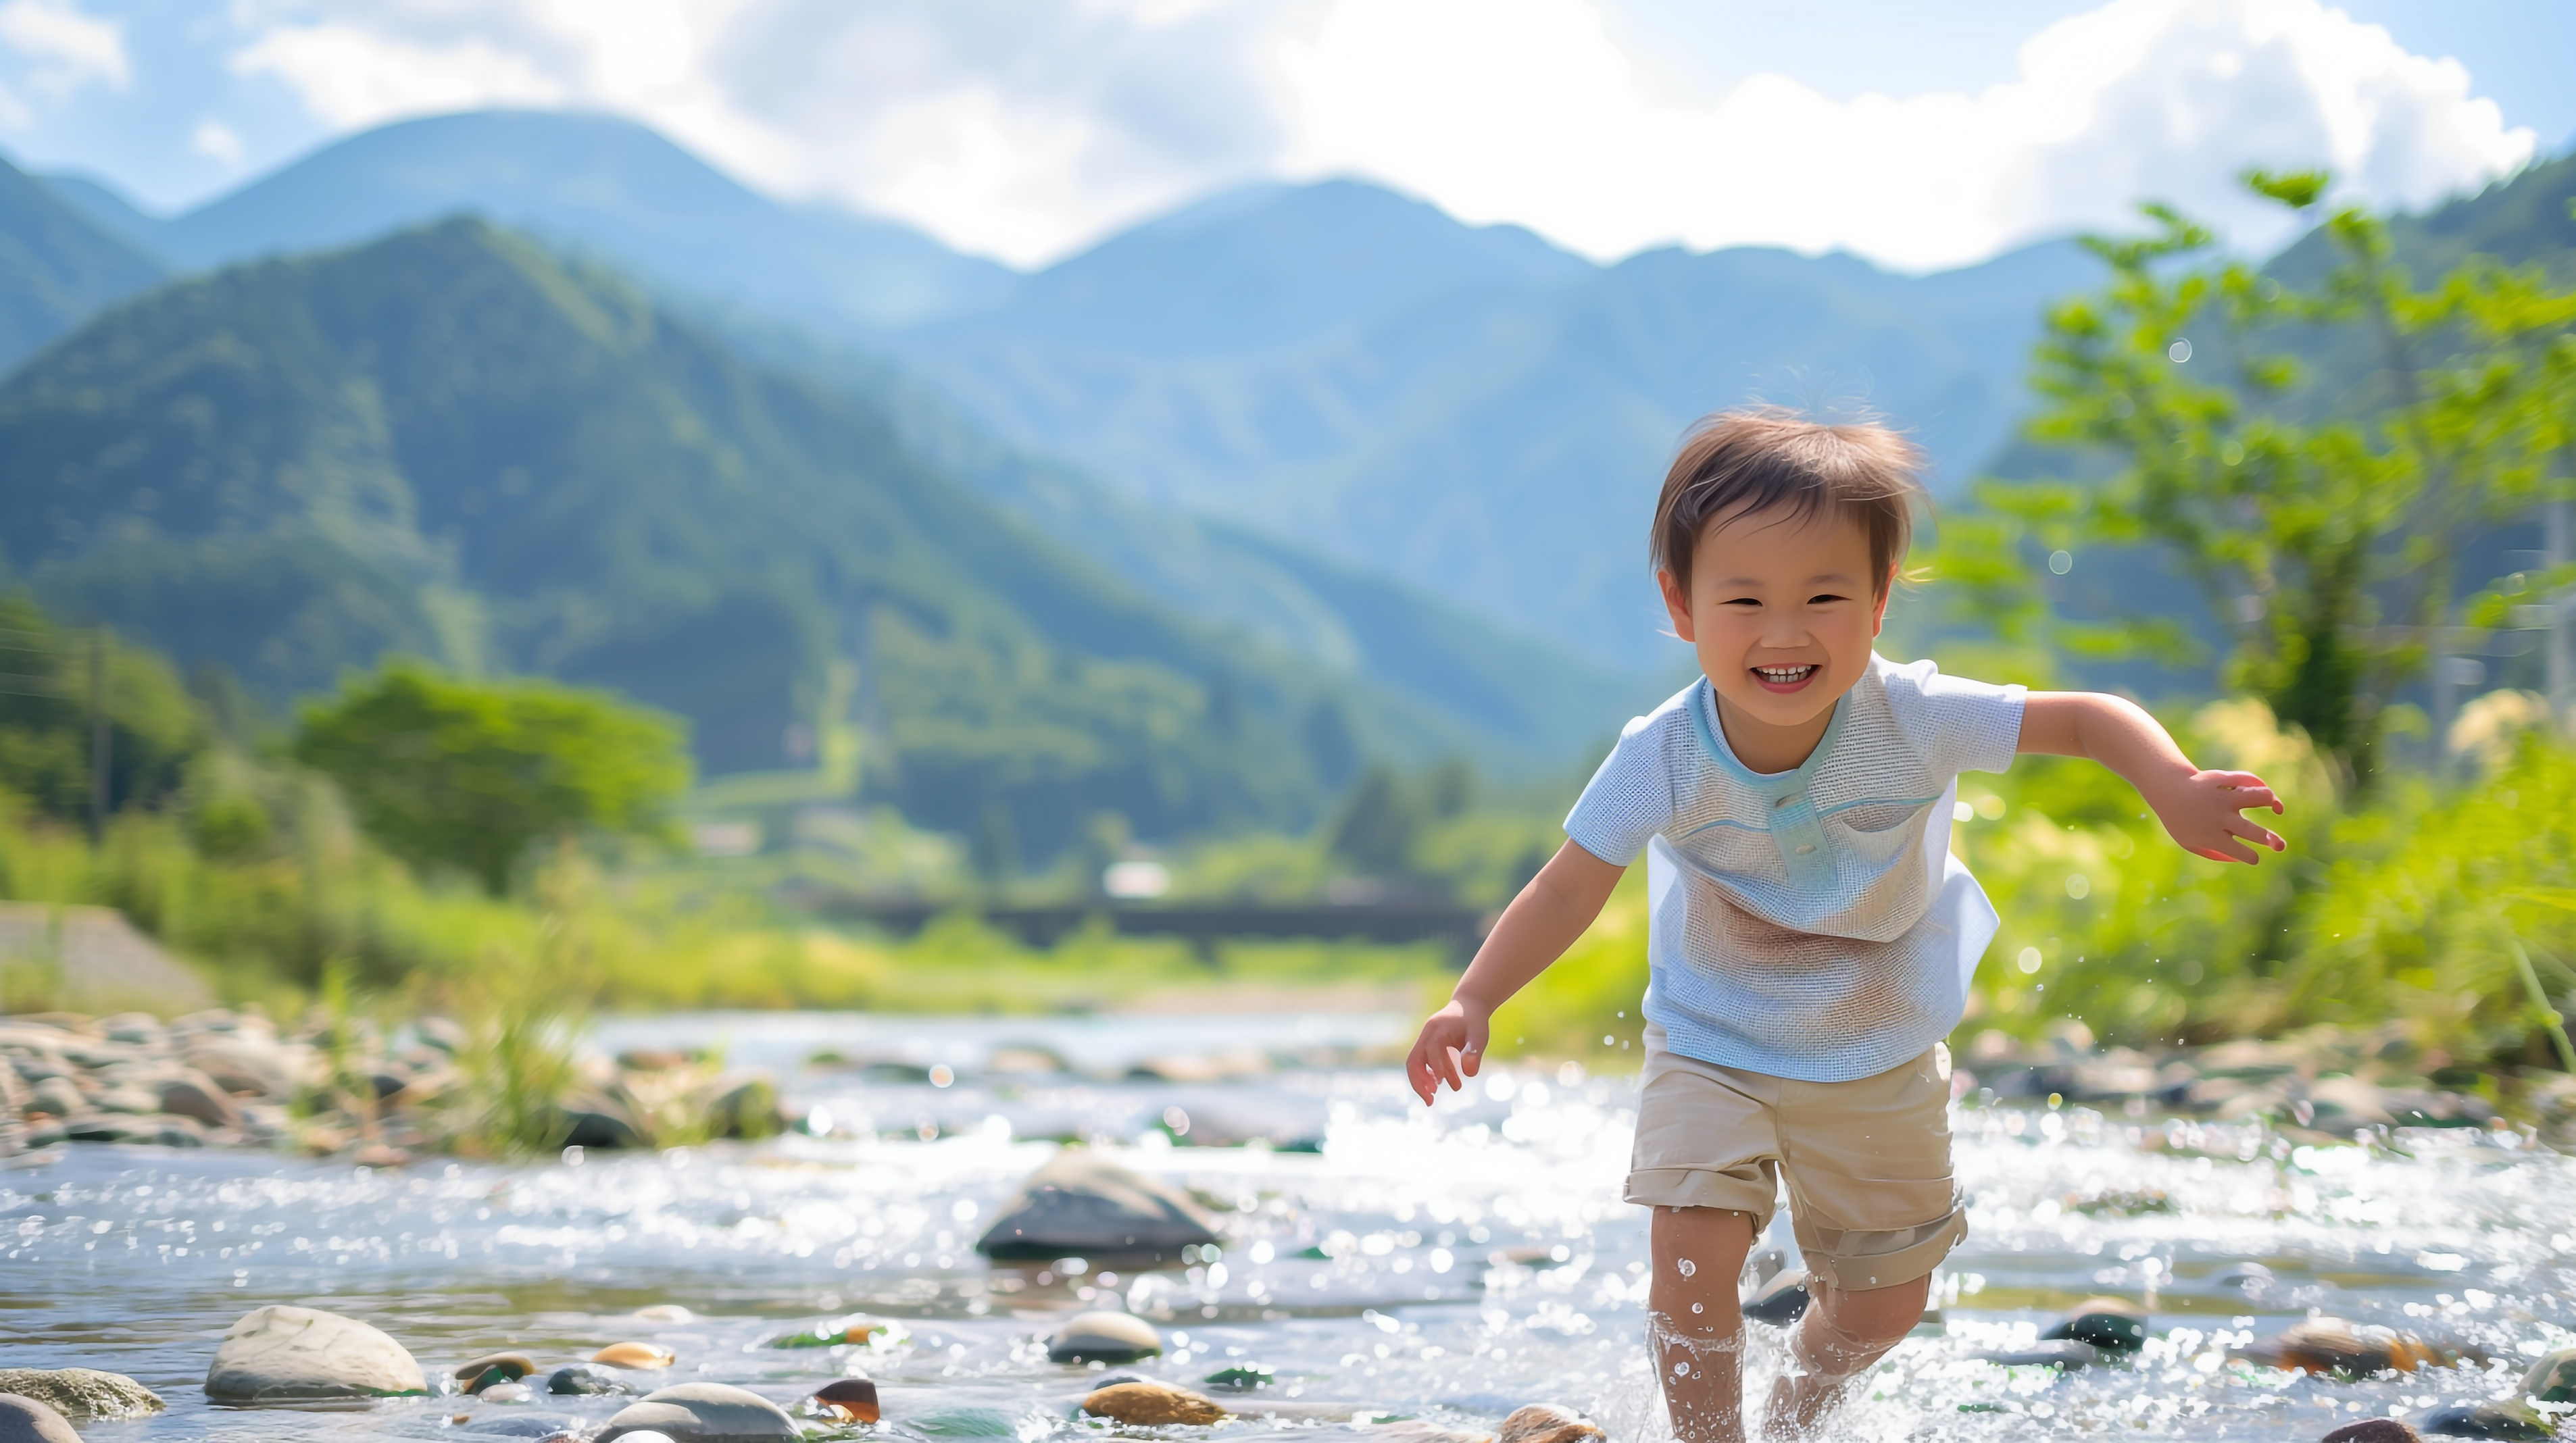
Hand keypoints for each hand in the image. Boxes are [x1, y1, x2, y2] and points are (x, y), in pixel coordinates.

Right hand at [1405, 999, 1490, 1105]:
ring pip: (1414, 1063)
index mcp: (1437, 1028)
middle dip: (1419, 1081)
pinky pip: (1421, 1063)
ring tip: (1433, 1097)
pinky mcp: (1427, 1046)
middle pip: (1413, 1059)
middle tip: (1430, 1100)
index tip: (1441, 1083)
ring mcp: (1424, 1040)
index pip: (1431, 1049)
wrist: (1469, 1006)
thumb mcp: (1480, 1035)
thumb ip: (1475, 1052)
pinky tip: (1438, 1084)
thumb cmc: (1475, 1021)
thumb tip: (1469, 1074)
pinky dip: (1427, 1075)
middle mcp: (1427, 1034)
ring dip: (1422, 1081)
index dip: (1435, 1066)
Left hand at [2146, 769, 2285, 862]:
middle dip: (2270, 839)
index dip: (2250, 857)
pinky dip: (2258, 783)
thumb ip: (2213, 854)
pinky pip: (2246, 778)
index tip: (2254, 858)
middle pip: (2250, 829)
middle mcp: (2219, 817)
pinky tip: (2263, 791)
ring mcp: (2222, 796)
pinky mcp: (2222, 779)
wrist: (2166, 789)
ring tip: (2277, 808)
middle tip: (2280, 846)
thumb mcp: (2188, 842)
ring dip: (2271, 801)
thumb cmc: (2179, 820)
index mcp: (2211, 836)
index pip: (2237, 851)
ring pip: (2255, 796)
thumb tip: (2239, 858)